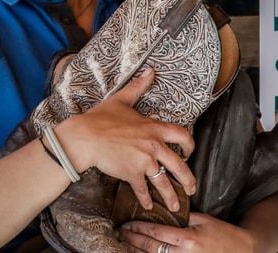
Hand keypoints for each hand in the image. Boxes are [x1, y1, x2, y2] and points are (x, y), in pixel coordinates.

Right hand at [57, 68, 196, 211]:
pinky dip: (145, 199)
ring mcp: (144, 161)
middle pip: (179, 165)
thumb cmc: (101, 118)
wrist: (85, 137)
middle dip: (188, 179)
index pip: (183, 135)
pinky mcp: (131, 174)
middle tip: (192, 189)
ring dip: (170, 196)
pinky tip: (148, 206)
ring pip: (164, 182)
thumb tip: (150, 71)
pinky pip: (142, 189)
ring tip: (175, 207)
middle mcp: (154, 146)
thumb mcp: (122, 99)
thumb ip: (139, 87)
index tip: (190, 153)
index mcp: (154, 128)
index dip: (190, 145)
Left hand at [119, 212, 254, 252]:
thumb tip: (165, 210)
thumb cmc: (223, 234)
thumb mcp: (204, 220)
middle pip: (150, 248)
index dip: (138, 228)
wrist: (241, 251)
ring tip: (123, 245)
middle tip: (118, 234)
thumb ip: (184, 216)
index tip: (125, 224)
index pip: (155, 232)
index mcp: (187, 239)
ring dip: (137, 252)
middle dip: (132, 240)